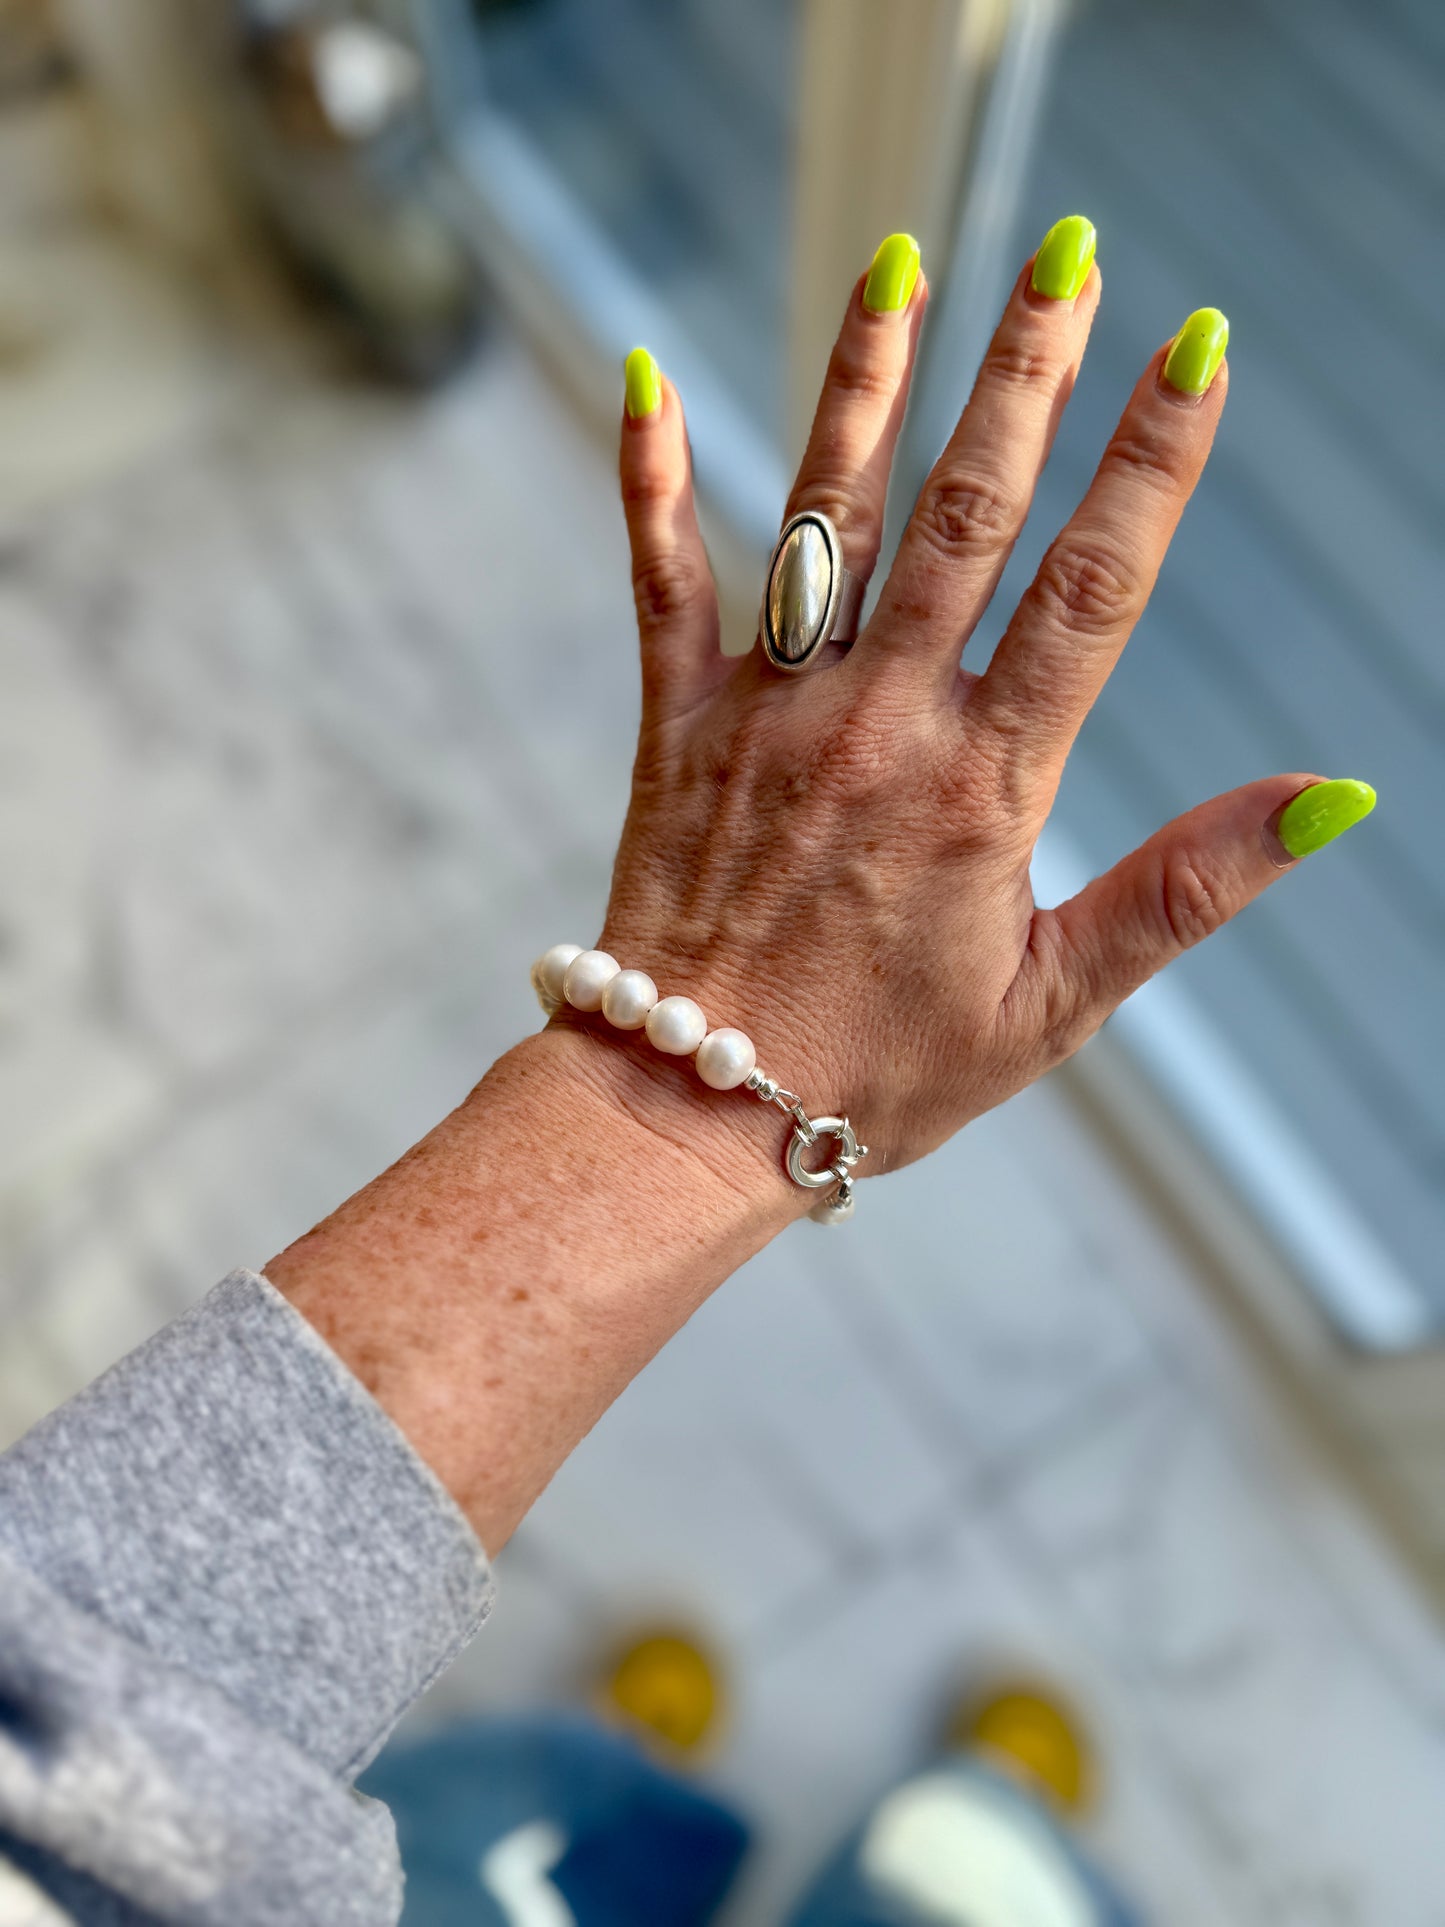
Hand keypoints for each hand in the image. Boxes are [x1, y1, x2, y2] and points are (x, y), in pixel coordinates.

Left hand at [575, 223, 1373, 1183]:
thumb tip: (1328, 800)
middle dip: (1028, 374)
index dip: (1153, 461)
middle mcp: (878, 722)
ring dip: (869, 383)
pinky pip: (661, 581)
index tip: (1196, 347)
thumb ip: (1185, 887)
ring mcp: (769, 713)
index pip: (1092, 589)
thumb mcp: (1057, 1001)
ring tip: (908, 264)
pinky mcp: (678, 723)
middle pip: (968, 514)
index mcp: (985, 784)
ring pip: (826, 518)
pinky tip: (642, 375)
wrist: (695, 1108)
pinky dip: (650, 479)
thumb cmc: (882, 1068)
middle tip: (1072, 252)